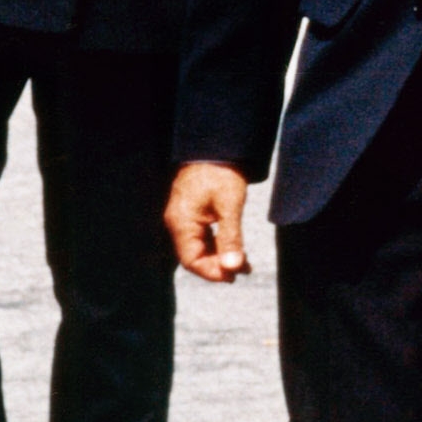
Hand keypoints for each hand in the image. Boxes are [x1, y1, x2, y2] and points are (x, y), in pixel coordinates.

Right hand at [168, 161, 253, 282]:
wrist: (215, 145)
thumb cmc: (221, 172)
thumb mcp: (229, 205)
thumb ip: (230, 238)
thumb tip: (233, 267)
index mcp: (181, 222)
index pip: (192, 260)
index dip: (212, 272)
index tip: (233, 276)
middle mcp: (177, 223)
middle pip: (194, 256)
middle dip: (218, 266)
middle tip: (243, 270)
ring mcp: (182, 218)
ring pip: (198, 247)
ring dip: (219, 256)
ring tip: (244, 263)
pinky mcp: (191, 213)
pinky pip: (201, 236)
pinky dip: (217, 244)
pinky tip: (233, 248)